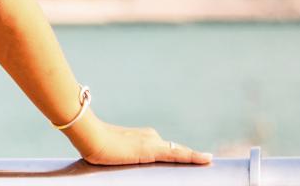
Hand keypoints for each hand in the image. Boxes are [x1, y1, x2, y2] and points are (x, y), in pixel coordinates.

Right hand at [63, 115, 211, 166]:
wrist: (90, 137)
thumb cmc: (95, 145)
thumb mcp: (112, 152)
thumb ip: (124, 155)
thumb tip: (123, 159)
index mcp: (142, 137)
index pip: (165, 148)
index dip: (180, 153)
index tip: (193, 157)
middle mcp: (150, 137)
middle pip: (174, 150)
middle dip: (189, 157)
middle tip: (206, 161)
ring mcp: (152, 142)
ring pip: (178, 152)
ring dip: (193, 158)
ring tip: (208, 161)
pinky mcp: (153, 150)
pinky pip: (178, 154)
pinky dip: (193, 157)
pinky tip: (206, 159)